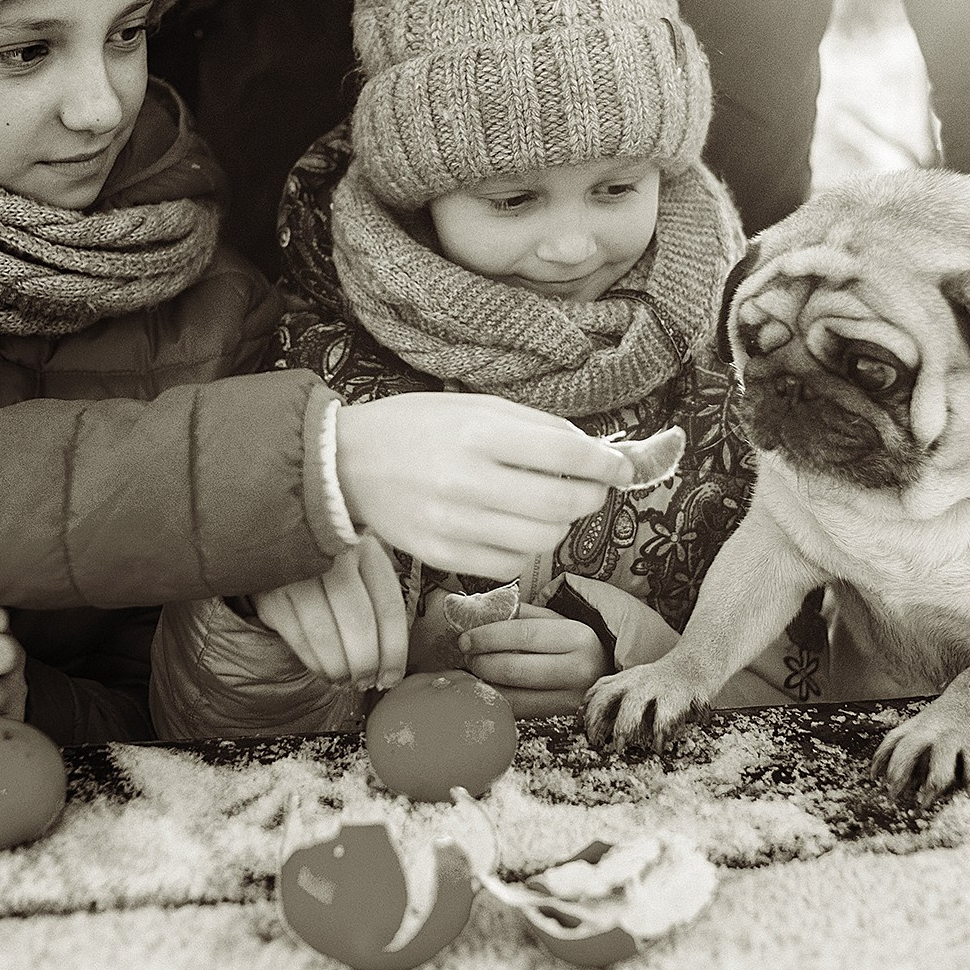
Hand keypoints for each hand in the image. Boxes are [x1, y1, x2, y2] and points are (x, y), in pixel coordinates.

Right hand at [253, 533, 406, 689]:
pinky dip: (314, 663)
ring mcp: (299, 572)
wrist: (279, 549)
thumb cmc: (334, 569)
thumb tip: (391, 668)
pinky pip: (297, 638)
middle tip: (366, 682)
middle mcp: (333, 555)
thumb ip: (380, 608)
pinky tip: (324, 671)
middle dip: (365, 663)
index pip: (388, 607)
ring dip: (338, 668)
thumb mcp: (363, 572)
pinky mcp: (271, 592)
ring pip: (325, 634)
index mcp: (366, 549)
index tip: (392, 678)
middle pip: (358, 621)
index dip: (394, 651)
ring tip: (345, 680)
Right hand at [335, 394, 632, 580]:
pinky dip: (525, 547)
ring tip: (546, 506)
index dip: (606, 464)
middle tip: (591, 489)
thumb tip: (594, 451)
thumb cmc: (418, 427)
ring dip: (560, 524)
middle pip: (561, 505)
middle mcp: (467, 480)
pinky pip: (510, 563)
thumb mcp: (476, 407)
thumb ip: (536, 427)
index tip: (621, 468)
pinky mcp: (442, 556)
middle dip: (591, 497)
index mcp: (479, 432)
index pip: (566, 454)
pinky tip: (512, 526)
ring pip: (542, 540)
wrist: (348, 464)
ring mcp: (453, 524)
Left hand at [459, 603, 608, 719]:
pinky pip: (520, 712)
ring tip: (476, 670)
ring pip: (514, 697)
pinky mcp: (561, 718)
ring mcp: (571, 700)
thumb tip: (479, 613)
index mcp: (578, 637)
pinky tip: (491, 686)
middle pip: (515, 670)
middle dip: (481, 662)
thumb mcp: (555, 619)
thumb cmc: (574, 641)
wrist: (605, 671)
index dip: (488, 637)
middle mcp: (578, 670)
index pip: (523, 635)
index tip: (465, 638)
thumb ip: (520, 614)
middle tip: (467, 655)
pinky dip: (499, 699)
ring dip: (485, 684)